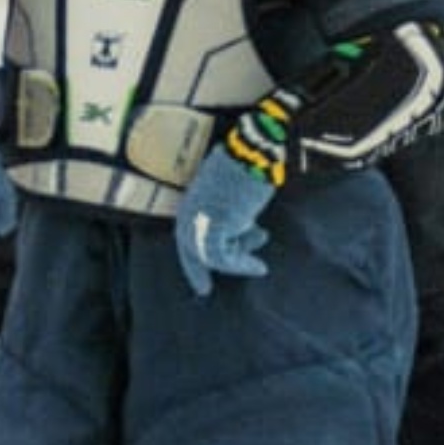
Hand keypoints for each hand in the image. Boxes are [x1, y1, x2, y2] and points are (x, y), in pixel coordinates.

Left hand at [175, 145, 273, 296]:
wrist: (255, 153)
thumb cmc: (251, 166)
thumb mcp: (238, 193)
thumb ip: (235, 212)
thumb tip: (245, 228)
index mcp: (192, 200)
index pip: (184, 236)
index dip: (190, 260)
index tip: (198, 280)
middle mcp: (190, 211)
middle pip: (189, 250)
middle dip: (197, 271)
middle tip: (204, 291)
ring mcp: (199, 219)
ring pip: (210, 255)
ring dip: (236, 262)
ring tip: (258, 265)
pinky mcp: (213, 226)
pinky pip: (223, 256)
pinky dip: (241, 264)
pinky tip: (258, 267)